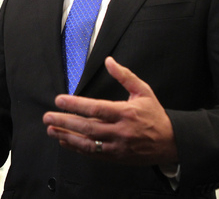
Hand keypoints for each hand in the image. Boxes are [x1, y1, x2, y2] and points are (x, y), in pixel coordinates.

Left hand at [43, 56, 177, 165]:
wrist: (171, 142)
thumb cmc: (154, 114)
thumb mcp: (143, 91)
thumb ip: (125, 76)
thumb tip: (109, 61)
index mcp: (126, 113)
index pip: (96, 109)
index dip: (76, 105)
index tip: (59, 100)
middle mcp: (120, 131)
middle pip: (88, 127)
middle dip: (65, 122)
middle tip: (47, 117)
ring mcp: (118, 147)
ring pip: (88, 143)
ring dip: (67, 137)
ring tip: (51, 130)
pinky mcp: (116, 157)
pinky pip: (93, 154)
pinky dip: (77, 148)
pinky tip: (64, 141)